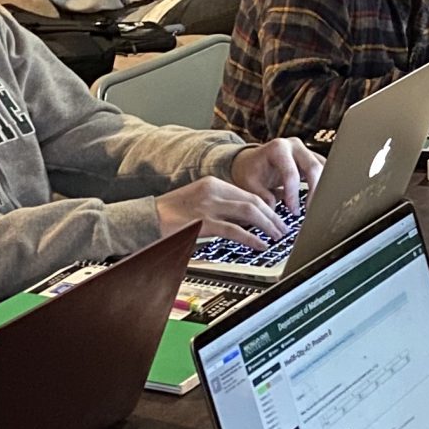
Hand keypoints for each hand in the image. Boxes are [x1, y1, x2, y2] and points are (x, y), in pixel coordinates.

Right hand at [157, 173, 291, 249]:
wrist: (145, 218)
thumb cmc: (170, 214)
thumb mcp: (199, 203)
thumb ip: (221, 207)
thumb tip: (246, 221)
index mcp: (213, 184)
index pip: (249, 193)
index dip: (267, 206)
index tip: (277, 217)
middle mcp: (213, 191)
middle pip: (253, 201)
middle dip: (273, 216)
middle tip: (284, 229)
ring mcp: (208, 205)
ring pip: (249, 212)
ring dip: (267, 225)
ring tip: (277, 236)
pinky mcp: (203, 222)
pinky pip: (234, 230)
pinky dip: (251, 238)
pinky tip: (260, 245)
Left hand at [230, 137, 321, 210]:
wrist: (253, 161)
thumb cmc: (251, 171)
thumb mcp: (249, 184)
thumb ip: (262, 197)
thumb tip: (276, 213)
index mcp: (278, 148)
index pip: (291, 174)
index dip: (293, 195)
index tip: (293, 211)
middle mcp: (294, 145)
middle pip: (313, 167)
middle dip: (314, 192)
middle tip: (311, 211)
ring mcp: (305, 150)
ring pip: (323, 169)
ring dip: (322, 189)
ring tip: (316, 209)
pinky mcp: (312, 158)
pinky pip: (325, 171)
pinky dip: (324, 186)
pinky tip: (321, 201)